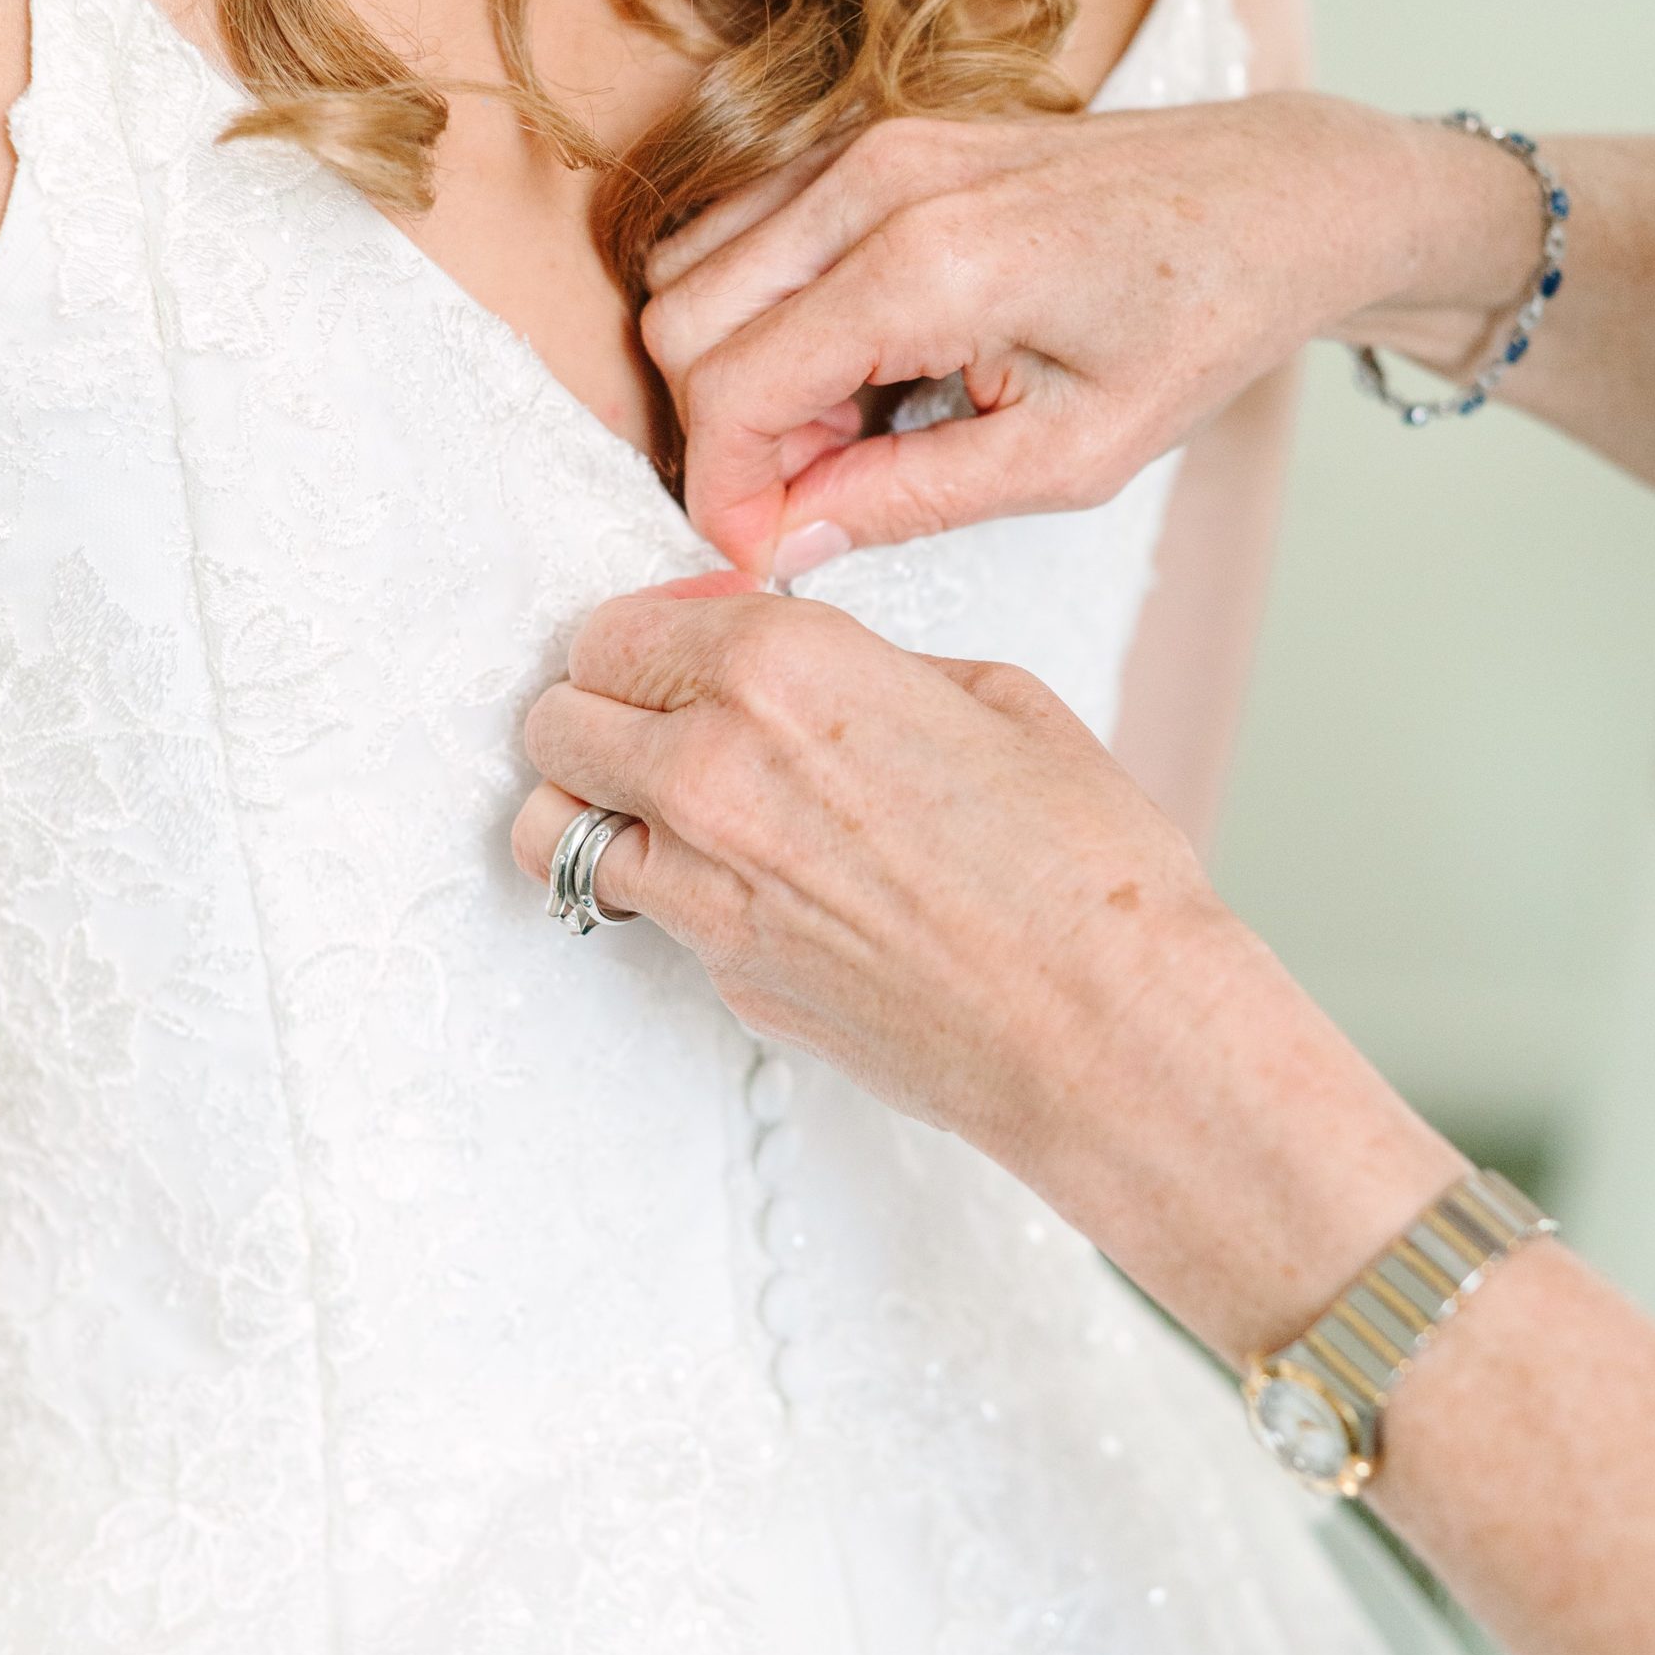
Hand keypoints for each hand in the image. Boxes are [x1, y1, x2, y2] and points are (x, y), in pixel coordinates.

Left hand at [512, 575, 1212, 1182]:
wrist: (1105, 1026)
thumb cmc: (1081, 867)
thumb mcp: (991, 696)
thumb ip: (860, 665)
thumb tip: (800, 669)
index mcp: (781, 664)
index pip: (617, 628)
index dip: (649, 637)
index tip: (681, 651)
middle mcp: (713, 765)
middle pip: (558, 714)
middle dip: (599, 708)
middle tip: (656, 720)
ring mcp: (701, 882)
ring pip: (549, 823)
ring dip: (589, 804)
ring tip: (653, 807)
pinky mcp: (717, 974)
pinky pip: (633, 910)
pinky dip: (653, 890)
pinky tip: (736, 885)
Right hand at [643, 94, 1440, 576]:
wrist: (1276, 197)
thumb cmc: (1199, 321)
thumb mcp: (1073, 456)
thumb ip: (911, 499)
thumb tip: (786, 540)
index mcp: (928, 262)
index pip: (731, 385)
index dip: (723, 493)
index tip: (763, 555)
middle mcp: (873, 181)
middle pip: (681, 321)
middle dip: (723, 433)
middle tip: (817, 500)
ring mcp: (866, 145)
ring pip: (694, 271)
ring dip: (737, 374)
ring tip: (846, 440)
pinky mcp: (873, 141)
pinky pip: (745, 233)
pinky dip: (762, 318)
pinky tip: (860, 375)